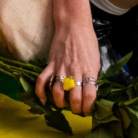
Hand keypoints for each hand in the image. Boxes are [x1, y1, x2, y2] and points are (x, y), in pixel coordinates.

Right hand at [35, 0, 99, 116]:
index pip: (89, 96)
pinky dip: (41, 93)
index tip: (88, 111)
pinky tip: (44, 100)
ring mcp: (61, 69)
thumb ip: (92, 76)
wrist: (74, 26)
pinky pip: (42, 82)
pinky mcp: (50, 64)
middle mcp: (75, 72)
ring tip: (64, 105)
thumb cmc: (88, 42)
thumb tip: (90, 92)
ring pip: (57, 93)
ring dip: (60, 104)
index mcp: (89, 71)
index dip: (88, 108)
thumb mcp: (96, 60)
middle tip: (77, 110)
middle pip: (74, 99)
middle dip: (76, 109)